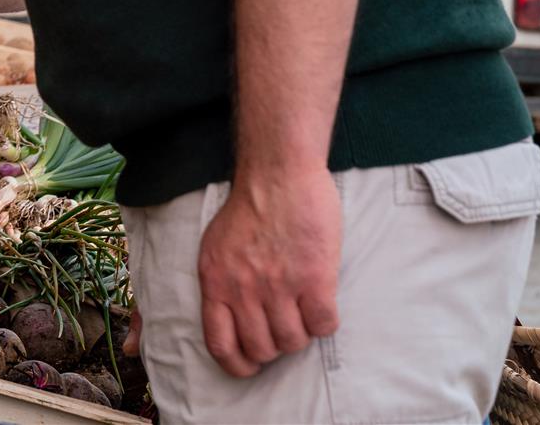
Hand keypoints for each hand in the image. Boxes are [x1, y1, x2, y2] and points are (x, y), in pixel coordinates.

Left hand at [196, 165, 340, 378]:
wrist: (278, 174)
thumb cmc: (249, 207)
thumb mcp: (216, 246)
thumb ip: (222, 282)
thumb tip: (230, 319)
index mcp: (215, 281)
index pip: (220, 345)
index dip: (237, 365)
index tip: (251, 365)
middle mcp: (243, 288)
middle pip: (262, 349)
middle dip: (274, 347)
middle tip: (282, 328)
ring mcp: (279, 286)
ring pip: (293, 342)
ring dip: (300, 333)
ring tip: (301, 310)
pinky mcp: (314, 279)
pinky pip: (323, 326)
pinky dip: (324, 321)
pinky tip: (321, 302)